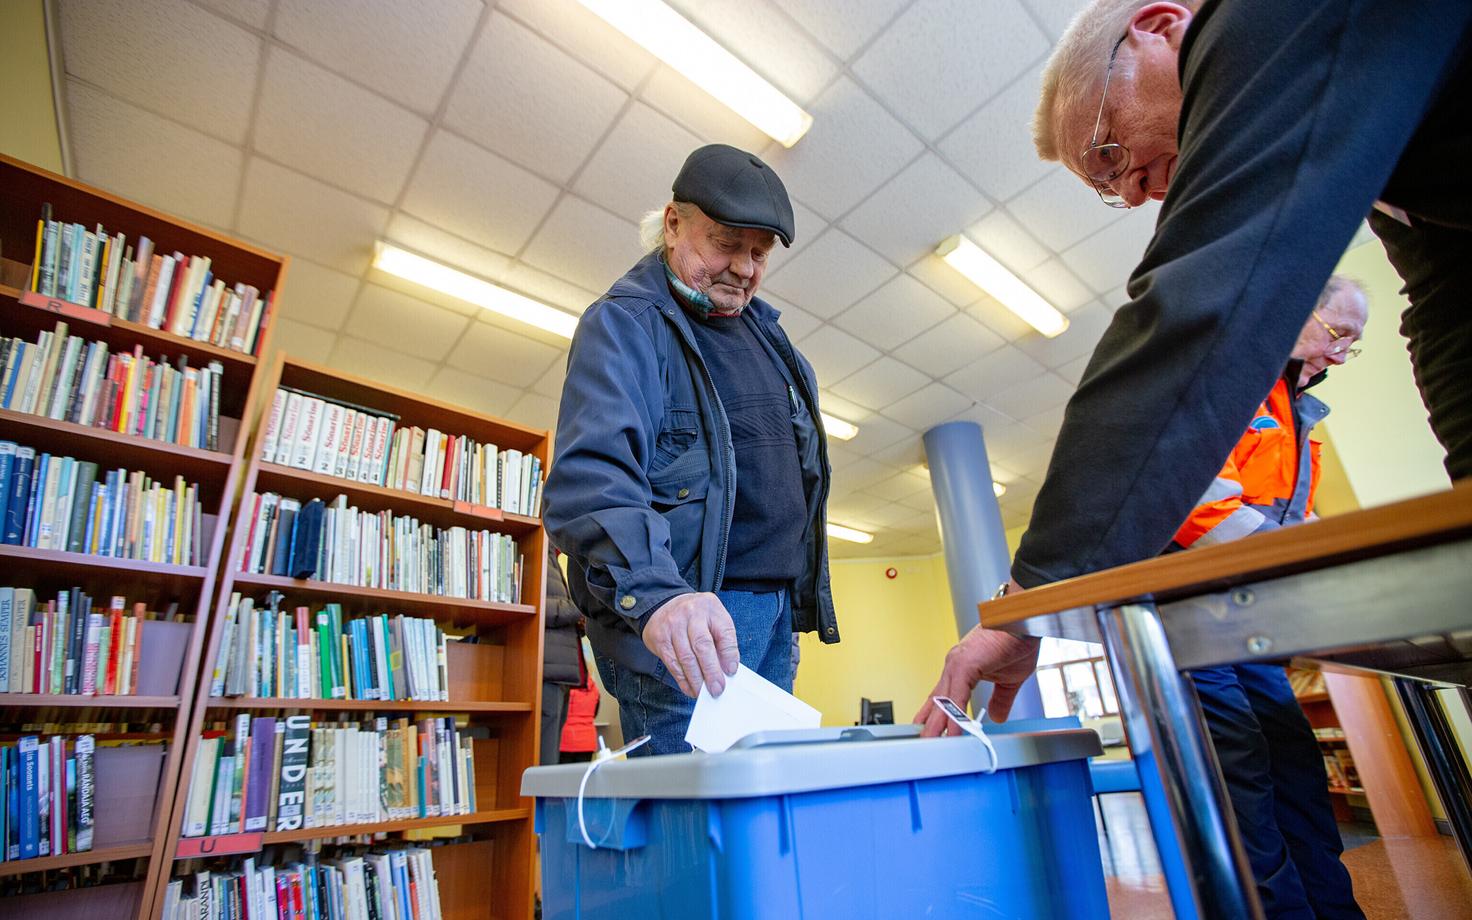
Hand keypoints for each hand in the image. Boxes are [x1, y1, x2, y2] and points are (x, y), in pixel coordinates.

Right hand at [642, 592, 739, 697]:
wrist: (664, 603)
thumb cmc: (695, 616)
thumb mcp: (713, 619)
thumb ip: (722, 641)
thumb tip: (726, 670)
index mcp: (710, 607)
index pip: (724, 632)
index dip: (729, 654)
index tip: (731, 672)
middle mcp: (691, 614)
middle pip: (702, 646)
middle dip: (711, 671)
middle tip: (717, 689)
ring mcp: (673, 625)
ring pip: (686, 657)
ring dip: (696, 679)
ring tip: (703, 692)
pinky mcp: (660, 638)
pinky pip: (672, 662)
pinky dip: (682, 679)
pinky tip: (689, 688)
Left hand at [915, 578, 1038, 734]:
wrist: (1024, 619)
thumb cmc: (1016, 640)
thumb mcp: (1009, 679)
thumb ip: (1000, 699)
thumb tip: (995, 716)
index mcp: (962, 668)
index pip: (942, 695)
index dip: (934, 714)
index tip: (927, 729)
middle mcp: (954, 665)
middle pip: (937, 700)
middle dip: (929, 724)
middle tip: (922, 743)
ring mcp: (957, 664)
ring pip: (943, 699)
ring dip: (938, 724)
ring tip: (932, 744)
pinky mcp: (964, 664)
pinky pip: (956, 696)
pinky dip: (954, 715)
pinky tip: (953, 731)